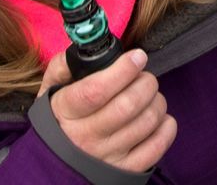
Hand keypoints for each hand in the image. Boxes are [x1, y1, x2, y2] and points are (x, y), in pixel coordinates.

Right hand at [38, 48, 176, 173]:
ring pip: (146, 122)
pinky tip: (158, 117)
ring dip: (157, 101)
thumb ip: (64, 65)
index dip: (123, 70)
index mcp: (66, 112)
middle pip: (127, 105)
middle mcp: (85, 138)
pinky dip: (166, 126)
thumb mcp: (51, 91)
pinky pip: (158, 145)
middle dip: (145, 83)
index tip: (137, 57)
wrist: (57, 163)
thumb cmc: (60, 119)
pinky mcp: (127, 170)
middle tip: (144, 77)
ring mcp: (108, 156)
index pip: (96, 91)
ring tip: (149, 96)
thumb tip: (86, 47)